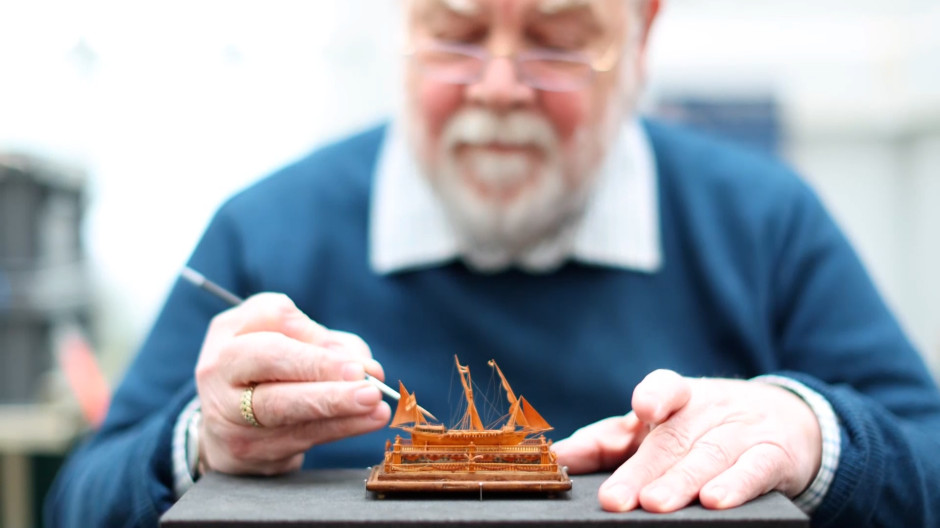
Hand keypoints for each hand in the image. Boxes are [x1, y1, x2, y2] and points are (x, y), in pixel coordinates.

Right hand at [195, 293, 389, 474]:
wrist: (224, 427)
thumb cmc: (268, 371)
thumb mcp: (288, 341)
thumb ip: (327, 344)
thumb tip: (366, 369)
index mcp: (229, 331)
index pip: (270, 318)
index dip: (314, 337)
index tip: (352, 358)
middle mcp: (219, 369)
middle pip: (270, 361)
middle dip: (321, 370)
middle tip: (364, 381)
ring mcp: (227, 413)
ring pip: (285, 407)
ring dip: (338, 407)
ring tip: (376, 404)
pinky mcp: (245, 449)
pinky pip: (298, 436)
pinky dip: (339, 428)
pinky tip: (367, 421)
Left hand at [553, 369, 821, 511]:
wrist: (787, 421)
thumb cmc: (702, 427)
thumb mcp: (659, 426)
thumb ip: (608, 441)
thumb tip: (557, 456)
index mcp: (678, 396)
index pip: (664, 388)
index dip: (653, 396)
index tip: (641, 409)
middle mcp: (709, 409)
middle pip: (674, 438)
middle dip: (643, 470)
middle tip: (616, 499)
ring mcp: (743, 430)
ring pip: (709, 455)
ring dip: (681, 481)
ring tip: (655, 504)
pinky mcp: (774, 456)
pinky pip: (754, 469)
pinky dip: (736, 484)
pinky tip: (716, 501)